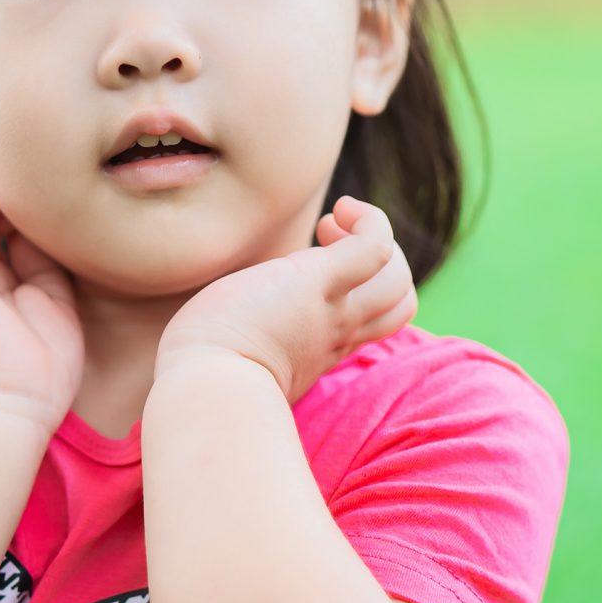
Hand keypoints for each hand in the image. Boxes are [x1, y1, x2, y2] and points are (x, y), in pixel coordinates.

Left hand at [154, 196, 416, 406]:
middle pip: (399, 304)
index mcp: (318, 354)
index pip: (372, 327)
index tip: (321, 279)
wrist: (203, 390)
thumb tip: (214, 349)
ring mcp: (332, 311)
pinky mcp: (317, 284)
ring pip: (398, 279)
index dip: (365, 296)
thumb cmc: (202, 384)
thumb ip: (245, 352)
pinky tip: (338, 212)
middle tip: (328, 242)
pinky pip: (376, 246)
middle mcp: (335, 335)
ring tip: (331, 224)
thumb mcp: (237, 366)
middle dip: (381, 266)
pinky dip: (370, 221)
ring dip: (376, 241)